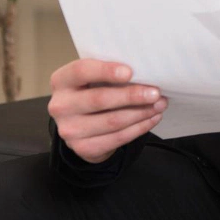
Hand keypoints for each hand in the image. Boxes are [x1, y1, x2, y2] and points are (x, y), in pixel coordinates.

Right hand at [47, 58, 165, 163]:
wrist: (79, 127)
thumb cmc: (90, 93)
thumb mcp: (91, 79)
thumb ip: (108, 74)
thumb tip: (144, 72)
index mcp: (61, 81)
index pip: (81, 71)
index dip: (106, 71)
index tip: (130, 72)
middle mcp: (60, 106)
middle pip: (100, 99)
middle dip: (132, 96)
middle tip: (155, 93)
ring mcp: (69, 130)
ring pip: (112, 121)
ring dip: (141, 113)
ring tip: (160, 105)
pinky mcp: (82, 148)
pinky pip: (117, 138)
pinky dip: (139, 128)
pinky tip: (152, 118)